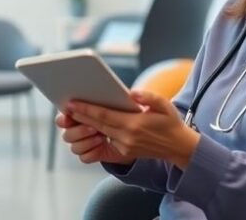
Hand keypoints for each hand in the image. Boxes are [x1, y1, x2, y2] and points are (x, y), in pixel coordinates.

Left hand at [67, 90, 199, 169]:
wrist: (179, 148)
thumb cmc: (171, 123)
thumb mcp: (164, 106)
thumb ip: (149, 97)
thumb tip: (132, 93)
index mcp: (134, 125)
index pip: (103, 116)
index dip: (86, 109)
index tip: (72, 103)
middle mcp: (126, 137)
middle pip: (97, 125)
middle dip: (80, 116)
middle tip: (66, 107)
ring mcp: (125, 146)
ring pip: (100, 133)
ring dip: (86, 124)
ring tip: (73, 114)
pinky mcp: (125, 152)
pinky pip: (106, 141)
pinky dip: (96, 132)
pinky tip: (88, 124)